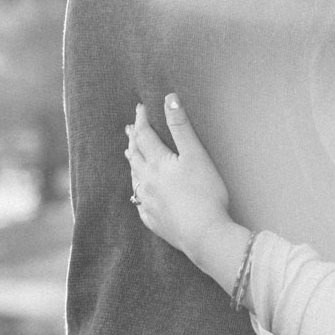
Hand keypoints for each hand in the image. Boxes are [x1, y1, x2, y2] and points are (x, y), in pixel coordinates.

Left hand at [126, 95, 244, 273]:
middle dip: (133, 140)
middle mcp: (147, 182)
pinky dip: (138, 191)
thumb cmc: (205, 193)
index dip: (141, 120)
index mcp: (157, 164)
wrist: (204, 235)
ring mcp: (148, 203)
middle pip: (136, 156)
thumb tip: (169, 99)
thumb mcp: (196, 155)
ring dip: (132, 164)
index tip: (140, 108)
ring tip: (130, 155)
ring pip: (135, 178)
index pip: (144, 136)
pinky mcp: (153, 221)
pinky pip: (139, 202)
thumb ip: (181, 126)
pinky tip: (139, 193)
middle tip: (129, 130)